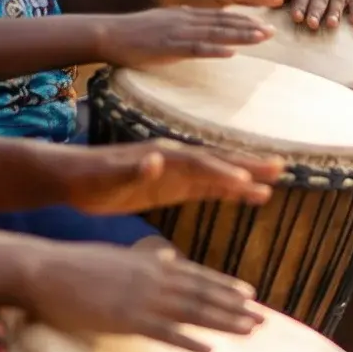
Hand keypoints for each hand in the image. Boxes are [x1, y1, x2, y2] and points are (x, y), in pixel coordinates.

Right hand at [21, 241, 261, 350]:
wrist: (45, 270)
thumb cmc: (77, 264)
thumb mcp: (120, 255)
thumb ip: (147, 257)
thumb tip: (166, 254)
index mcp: (153, 264)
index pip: (199, 276)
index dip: (227, 286)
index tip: (251, 295)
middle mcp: (155, 279)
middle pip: (204, 296)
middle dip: (235, 308)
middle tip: (263, 319)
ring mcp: (141, 300)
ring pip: (192, 312)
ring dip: (223, 323)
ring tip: (250, 331)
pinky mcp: (124, 319)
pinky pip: (163, 333)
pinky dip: (188, 341)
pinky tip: (209, 350)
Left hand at [58, 141, 282, 218]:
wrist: (72, 177)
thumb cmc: (89, 176)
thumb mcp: (106, 174)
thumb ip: (132, 168)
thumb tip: (155, 160)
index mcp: (163, 156)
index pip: (200, 164)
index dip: (223, 172)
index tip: (247, 181)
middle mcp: (176, 160)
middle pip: (219, 162)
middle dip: (248, 166)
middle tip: (279, 169)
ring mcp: (176, 173)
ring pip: (218, 174)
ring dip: (245, 179)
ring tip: (273, 185)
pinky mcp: (172, 187)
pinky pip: (206, 188)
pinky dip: (228, 191)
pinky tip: (246, 196)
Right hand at [97, 7, 270, 69]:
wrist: (107, 33)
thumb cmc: (133, 33)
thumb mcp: (164, 24)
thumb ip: (184, 27)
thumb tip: (202, 36)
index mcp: (185, 15)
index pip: (221, 17)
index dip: (243, 20)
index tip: (264, 24)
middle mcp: (186, 20)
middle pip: (224, 22)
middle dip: (250, 27)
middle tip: (273, 31)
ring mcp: (178, 33)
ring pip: (215, 33)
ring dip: (240, 36)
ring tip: (262, 37)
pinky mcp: (167, 46)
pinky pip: (194, 48)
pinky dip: (213, 50)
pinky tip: (230, 52)